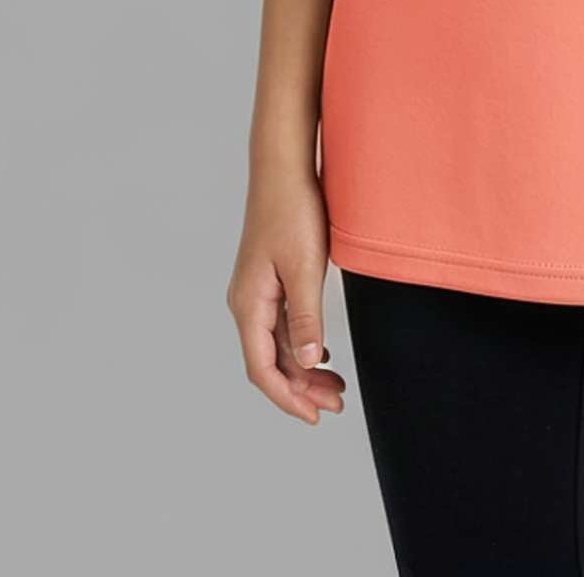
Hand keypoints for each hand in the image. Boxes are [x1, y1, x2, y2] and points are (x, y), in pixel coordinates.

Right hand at [226, 169, 347, 424]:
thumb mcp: (304, 267)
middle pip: (270, 362)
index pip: (263, 369)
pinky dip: (300, 345)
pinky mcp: (268, 280)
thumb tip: (306, 364)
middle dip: (301, 389)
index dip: (288, 398)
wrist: (283, 167)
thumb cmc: (292, 210)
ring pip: (277, 345)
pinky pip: (280, 326)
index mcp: (249, 305)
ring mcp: (256, 292)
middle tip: (337, 404)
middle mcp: (246, 303)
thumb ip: (305, 318)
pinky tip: (321, 352)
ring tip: (335, 386)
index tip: (315, 417)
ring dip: (303, 369)